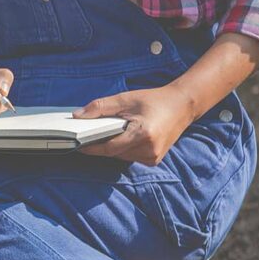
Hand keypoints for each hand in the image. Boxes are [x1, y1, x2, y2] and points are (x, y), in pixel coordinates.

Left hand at [73, 84, 197, 164]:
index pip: (109, 147)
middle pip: (113, 153)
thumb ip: (100, 107)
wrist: (183, 105)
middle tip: (90, 132)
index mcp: (143, 134)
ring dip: (112, 146)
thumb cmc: (155, 100)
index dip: (90, 147)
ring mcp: (152, 158)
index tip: (75, 143)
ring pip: (120, 156)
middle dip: (101, 143)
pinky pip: (129, 156)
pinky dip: (122, 148)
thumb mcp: (126, 98)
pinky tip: (125, 135)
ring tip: (113, 130)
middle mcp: (149, 150)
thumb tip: (77, 116)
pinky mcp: (153, 160)